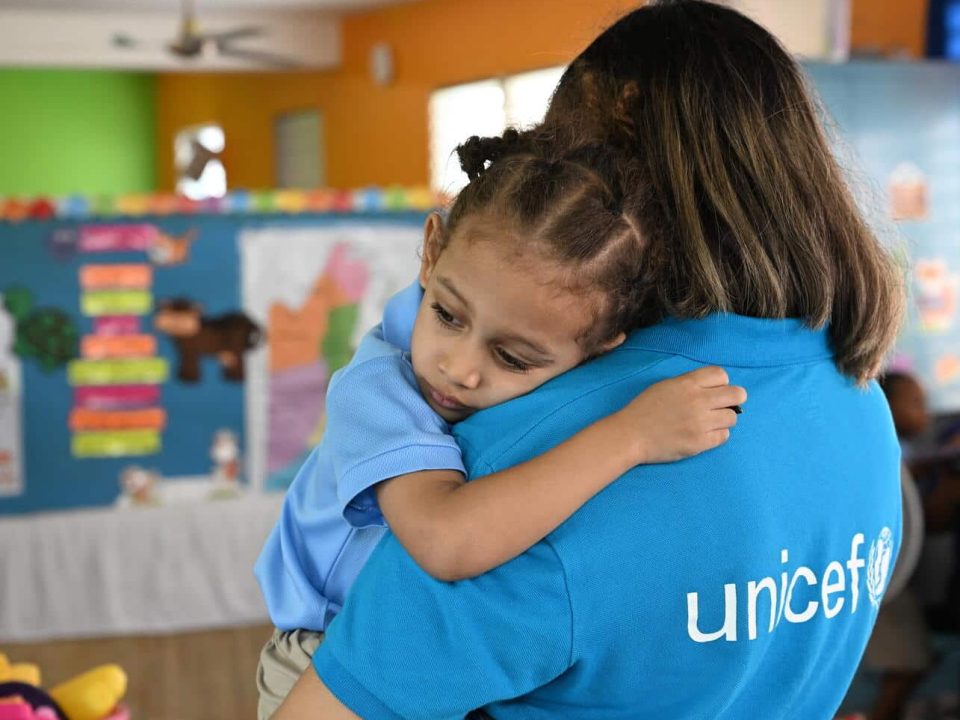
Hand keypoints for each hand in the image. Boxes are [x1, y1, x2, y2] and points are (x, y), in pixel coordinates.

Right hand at [616, 366, 745, 464]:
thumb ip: (690, 384)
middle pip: (737, 394)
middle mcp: (697, 401)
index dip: (721, 383)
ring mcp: (700, 423)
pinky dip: (717, 435)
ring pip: (732, 417)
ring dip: (724, 419)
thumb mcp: (665, 386)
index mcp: (687, 383)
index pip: (722, 375)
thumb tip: (714, 388)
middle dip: (734, 399)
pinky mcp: (700, 443)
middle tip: (724, 406)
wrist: (630, 435)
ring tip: (710, 422)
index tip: (715, 390)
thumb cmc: (644, 409)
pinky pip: (724, 436)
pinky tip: (704, 434)